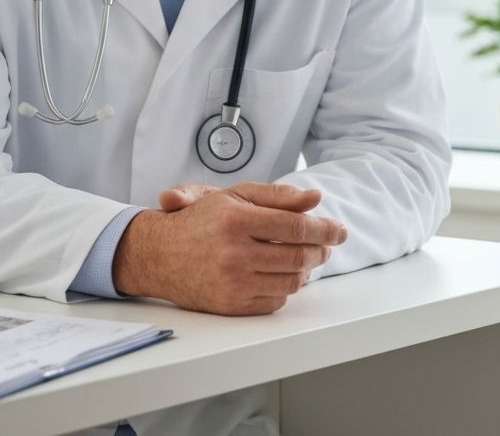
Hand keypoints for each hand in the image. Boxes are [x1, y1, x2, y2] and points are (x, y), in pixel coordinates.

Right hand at [112, 182, 346, 315]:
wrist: (160, 254)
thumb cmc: (202, 219)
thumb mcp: (236, 195)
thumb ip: (278, 196)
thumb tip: (315, 198)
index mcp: (238, 220)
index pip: (296, 226)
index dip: (324, 228)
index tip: (339, 230)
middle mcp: (235, 252)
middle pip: (298, 255)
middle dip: (321, 250)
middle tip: (328, 245)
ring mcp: (233, 282)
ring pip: (291, 281)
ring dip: (308, 270)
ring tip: (309, 258)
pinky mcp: (231, 305)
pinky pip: (275, 300)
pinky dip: (287, 288)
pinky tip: (285, 274)